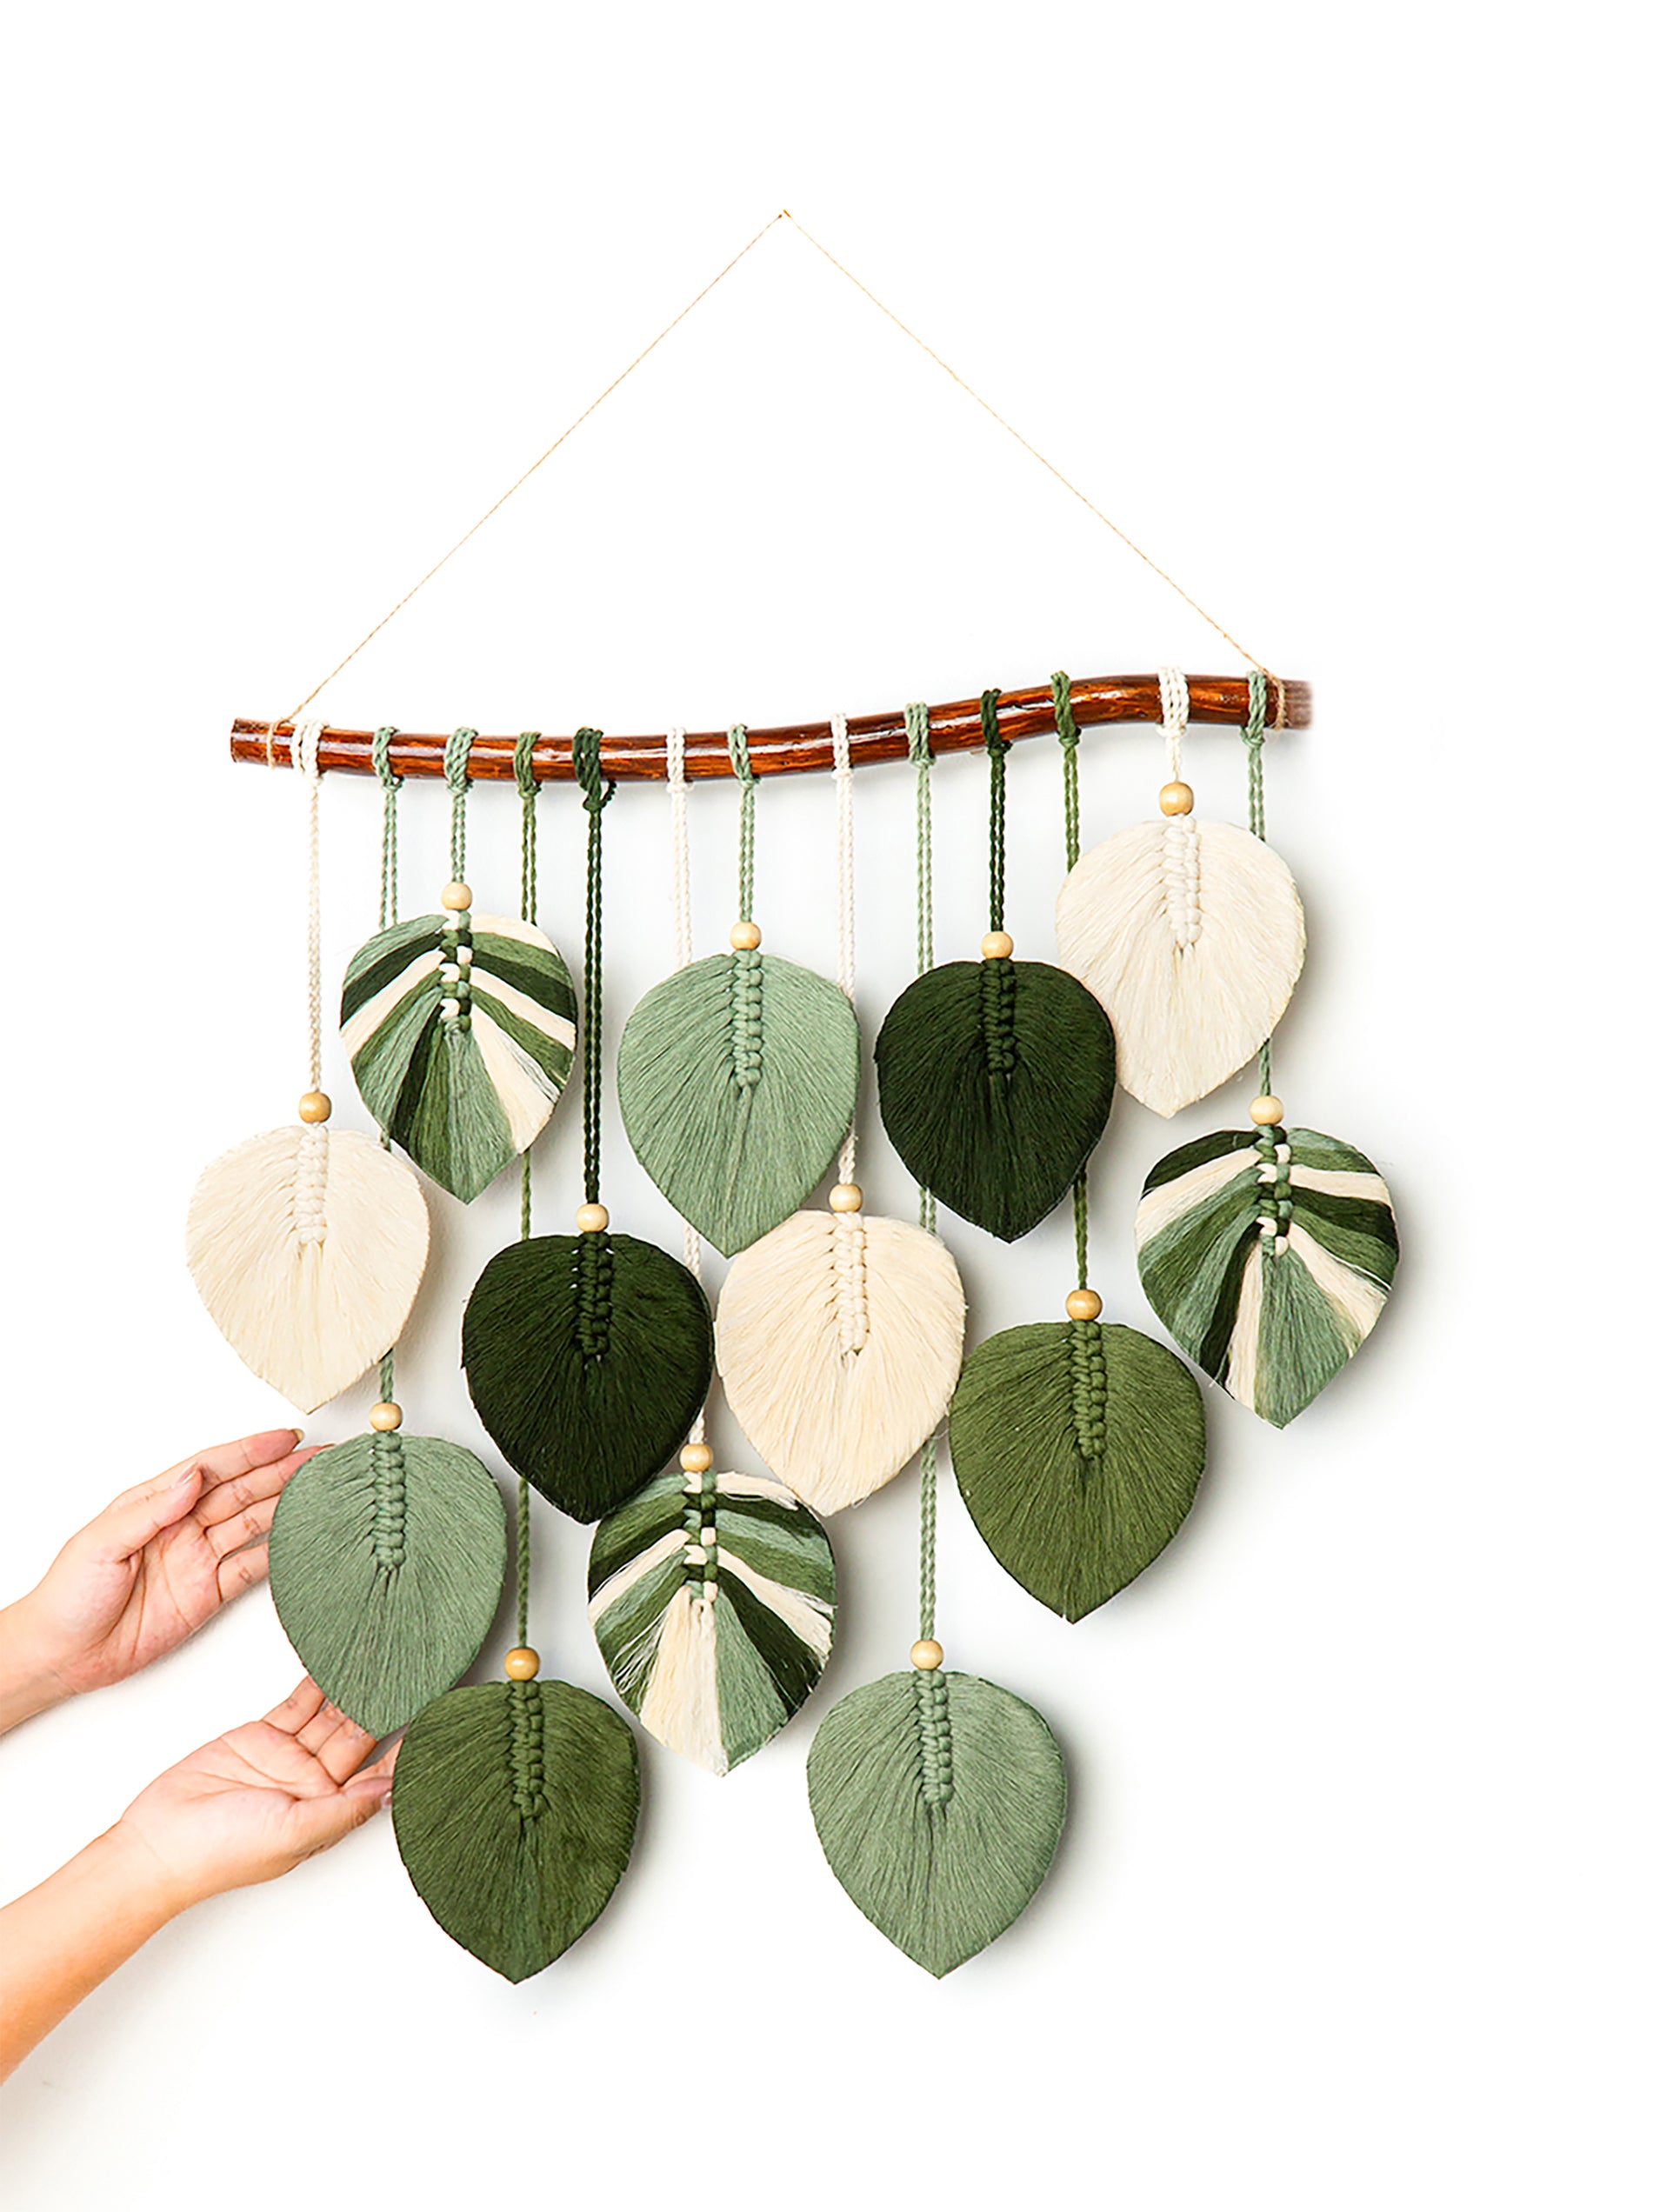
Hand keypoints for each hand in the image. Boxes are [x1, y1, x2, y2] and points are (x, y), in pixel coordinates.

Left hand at [0, 1429, 315, 1727]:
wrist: (64, 1655)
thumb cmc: (69, 1596)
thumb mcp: (102, 1543)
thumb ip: (152, 1510)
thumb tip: (191, 1478)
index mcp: (154, 1504)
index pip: (210, 1469)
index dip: (248, 1452)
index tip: (285, 1439)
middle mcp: (181, 1527)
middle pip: (239, 1492)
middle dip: (280, 1472)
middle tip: (318, 1458)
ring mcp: (197, 1559)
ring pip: (251, 1524)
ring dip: (285, 1506)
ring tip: (320, 1490)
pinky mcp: (207, 1594)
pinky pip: (250, 1568)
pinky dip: (279, 1553)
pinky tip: (300, 1538)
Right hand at [116, 1678, 395, 1912]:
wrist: (158, 1843)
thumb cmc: (220, 1855)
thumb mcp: (291, 1834)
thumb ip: (343, 1811)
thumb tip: (393, 1792)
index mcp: (330, 1811)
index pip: (381, 1773)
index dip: (409, 1746)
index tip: (439, 1718)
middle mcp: (316, 1784)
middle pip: (361, 1737)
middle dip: (387, 1705)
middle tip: (416, 1670)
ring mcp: (289, 1758)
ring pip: (333, 1715)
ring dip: (356, 1689)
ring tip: (384, 1657)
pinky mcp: (263, 1737)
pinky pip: (298, 1705)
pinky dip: (317, 1683)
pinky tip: (337, 1664)